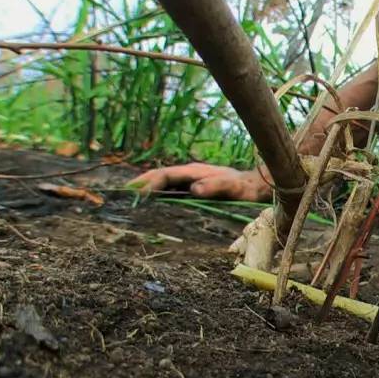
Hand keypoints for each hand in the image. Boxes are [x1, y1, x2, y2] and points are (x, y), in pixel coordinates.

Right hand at [127, 163, 271, 200]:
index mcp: (195, 172)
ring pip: (164, 182)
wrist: (257, 185)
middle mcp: (190, 174)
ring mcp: (192, 180)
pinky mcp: (195, 187)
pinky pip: (172, 190)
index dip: (149, 184)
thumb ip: (215, 186)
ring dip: (147, 188)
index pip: (166, 175)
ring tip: (129, 199)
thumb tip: (194, 189)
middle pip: (160, 176)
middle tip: (121, 195)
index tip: (137, 196)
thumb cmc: (246, 188)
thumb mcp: (233, 187)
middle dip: (141, 184)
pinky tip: (152, 205)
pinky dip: (158, 195)